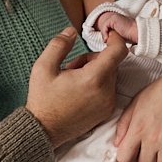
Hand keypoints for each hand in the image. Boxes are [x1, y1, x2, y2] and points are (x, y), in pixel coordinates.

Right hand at [26, 26, 127, 147]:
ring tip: (73, 81)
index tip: (106, 33)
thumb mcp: (43, 67)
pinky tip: (79, 91)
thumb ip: (59, 45)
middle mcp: (106, 92)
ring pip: (110, 75)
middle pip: (111, 62)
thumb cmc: (43, 99)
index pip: (118, 51)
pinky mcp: (106, 111)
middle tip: (72, 67)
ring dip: (95, 71)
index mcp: (93, 79)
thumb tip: (71, 31)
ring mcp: (108, 103)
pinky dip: (97, 84)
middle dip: (93, 58)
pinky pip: (109, 89)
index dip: (115, 38)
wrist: (44, 130)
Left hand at [98, 11, 137, 44]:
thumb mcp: (119, 36)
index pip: (107, 26)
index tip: (106, 41)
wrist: (135, 33)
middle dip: (104, 34)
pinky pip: (105, 25)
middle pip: (105, 26)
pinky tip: (107, 38)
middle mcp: (115, 18)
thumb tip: (106, 39)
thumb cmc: (130, 36)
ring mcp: (114, 17)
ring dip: (104, 34)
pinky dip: (104, 32)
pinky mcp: (114, 19)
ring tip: (106, 40)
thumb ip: (113, 34)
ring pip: (104, 26)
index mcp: (117, 21)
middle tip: (105, 41)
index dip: (105, 33)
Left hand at [114, 62, 161, 161]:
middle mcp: (153, 139)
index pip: (124, 158)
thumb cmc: (161, 91)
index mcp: (137, 129)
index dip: (128, 157)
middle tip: (155, 146)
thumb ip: (124, 124)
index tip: (134, 152)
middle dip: (148, 158)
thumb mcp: (136, 102)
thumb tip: (117, 143)